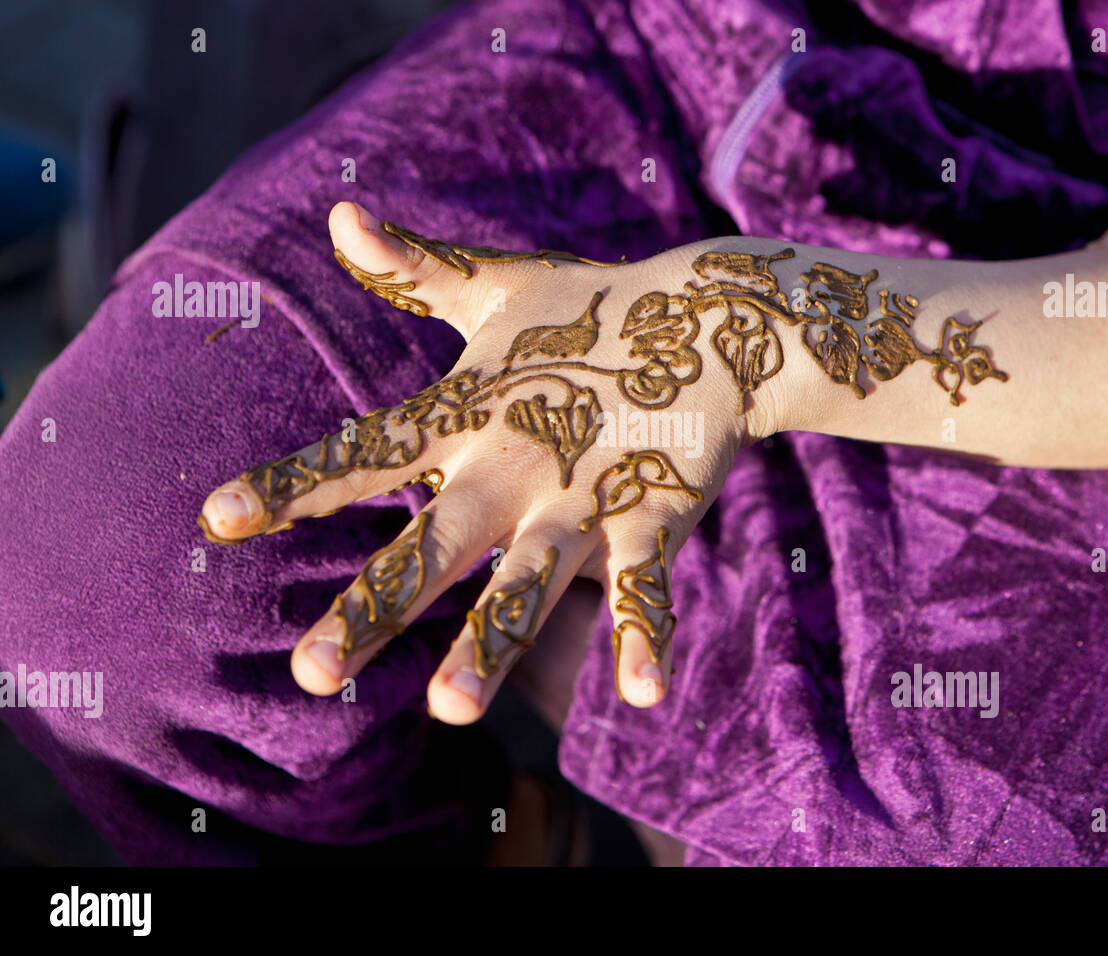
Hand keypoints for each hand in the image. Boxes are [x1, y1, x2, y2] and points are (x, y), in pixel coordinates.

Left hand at [198, 201, 789, 721]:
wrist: (712, 315)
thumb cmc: (593, 307)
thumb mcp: (497, 287)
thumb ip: (417, 270)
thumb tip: (339, 211)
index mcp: (469, 413)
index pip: (366, 452)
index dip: (293, 485)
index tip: (215, 521)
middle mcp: (515, 462)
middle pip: (432, 544)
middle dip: (375, 607)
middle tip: (312, 675)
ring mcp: (586, 494)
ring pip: (529, 582)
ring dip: (491, 644)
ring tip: (450, 710)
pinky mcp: (655, 514)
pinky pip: (645, 586)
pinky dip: (645, 636)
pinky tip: (640, 694)